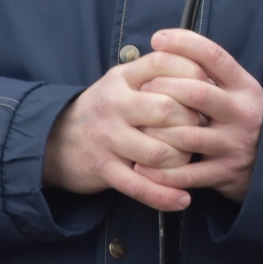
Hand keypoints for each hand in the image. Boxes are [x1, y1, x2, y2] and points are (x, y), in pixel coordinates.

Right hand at [42, 49, 210, 210]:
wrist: (55, 139)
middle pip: (166, 109)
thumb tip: (207, 75)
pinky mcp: (103, 169)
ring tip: (189, 160)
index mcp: (123, 77)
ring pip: (158, 152)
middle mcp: (115, 104)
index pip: (164, 63)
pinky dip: (164, 196)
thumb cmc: (106, 107)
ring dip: (182, 159)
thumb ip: (158, 73)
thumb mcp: (124, 80)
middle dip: (192, 121)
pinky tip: (182, 199)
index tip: (208, 87)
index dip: (193, 74)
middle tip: (202, 128)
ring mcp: (108, 138)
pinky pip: (139, 186)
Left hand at [132, 29, 262, 205]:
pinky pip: (186, 174)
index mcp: (243, 86)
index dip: (184, 43)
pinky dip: (161, 172)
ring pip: (187, 135)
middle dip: (163, 88)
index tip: (157, 38)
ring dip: (157, 130)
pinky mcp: (225, 173)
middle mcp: (241, 112)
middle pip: (196, 92)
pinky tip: (141, 166)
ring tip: (138, 126)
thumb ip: (208, 73)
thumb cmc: (239, 116)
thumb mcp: (236, 89)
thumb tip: (166, 47)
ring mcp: (233, 144)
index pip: (214, 56)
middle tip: (143, 87)